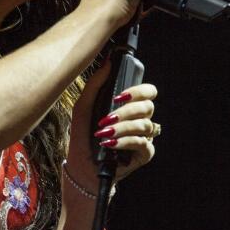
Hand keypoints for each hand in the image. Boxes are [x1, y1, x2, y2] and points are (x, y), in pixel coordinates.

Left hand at [65, 61, 160, 190]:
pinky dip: (125, 141)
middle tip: (108, 118)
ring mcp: (144, 137)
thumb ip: (94, 85)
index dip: (139, 90)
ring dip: (123, 127)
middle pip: (148, 107)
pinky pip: (142, 143)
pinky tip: (110, 144)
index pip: (148, 92)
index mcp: (131, 107)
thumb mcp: (83, 107)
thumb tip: (107, 64)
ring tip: (104, 132)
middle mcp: (141, 120)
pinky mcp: (144, 154)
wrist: (81, 166)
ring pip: (145, 125)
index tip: (120, 95)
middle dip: (127, 111)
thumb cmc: (83, 136)